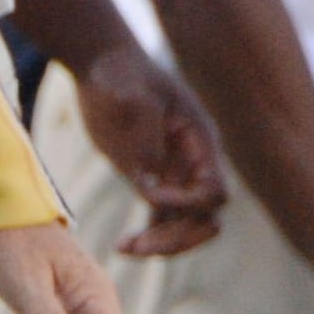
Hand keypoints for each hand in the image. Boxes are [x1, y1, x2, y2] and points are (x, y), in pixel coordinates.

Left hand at [69, 44, 224, 255]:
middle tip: (142, 244)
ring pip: (183, 225)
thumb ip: (144, 139)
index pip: (213, 190)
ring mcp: (173, 173)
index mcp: (199, 140)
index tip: (150, 193)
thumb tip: (152, 185)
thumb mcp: (130, 96)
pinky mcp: (150, 180)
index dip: (189, 203)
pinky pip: (160, 219)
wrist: (100, 64)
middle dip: (180, 237)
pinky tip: (121, 246)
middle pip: (205, 217)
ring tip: (127, 248)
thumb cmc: (119, 72)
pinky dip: (147, 237)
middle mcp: (192, 162)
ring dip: (162, 244)